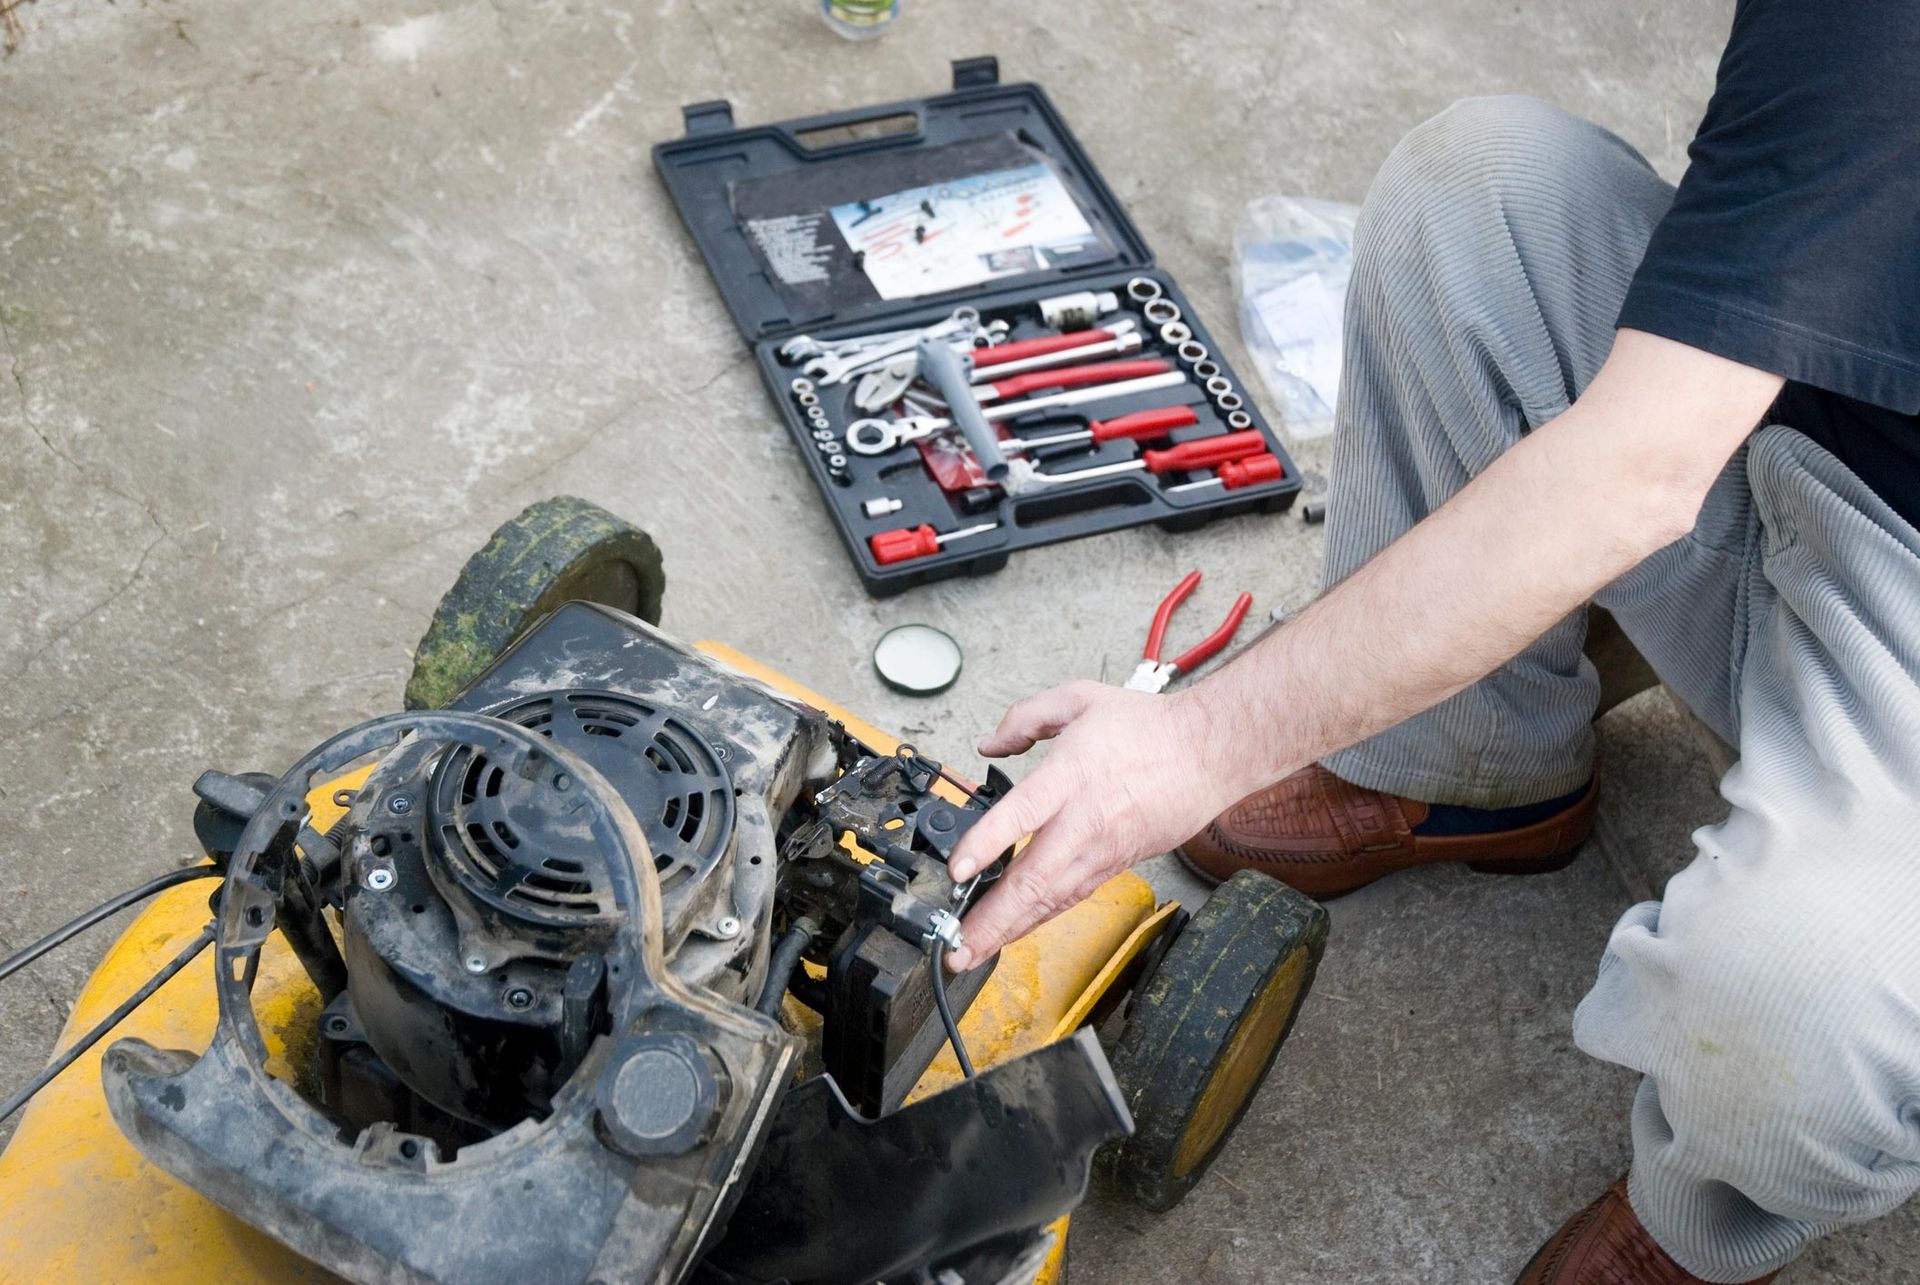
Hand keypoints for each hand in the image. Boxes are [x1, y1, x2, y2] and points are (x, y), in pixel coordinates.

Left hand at [943, 681, 1238, 970]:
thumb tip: (990, 744)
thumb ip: (1026, 717)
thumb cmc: (1149, 728)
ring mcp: (1100, 850)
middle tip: (955, 946)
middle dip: (990, 919)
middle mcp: (1082, 822)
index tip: (958, 869)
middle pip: (1032, 879)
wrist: (1208, 753)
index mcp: (1069, 776)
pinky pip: (1069, 898)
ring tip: (972, 953)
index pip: (1022, 813)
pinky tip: (1014, 932)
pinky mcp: (1114, 865)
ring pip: (1049, 900)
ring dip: (1008, 930)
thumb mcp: (1080, 699)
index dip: (987, 843)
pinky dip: (1038, 920)